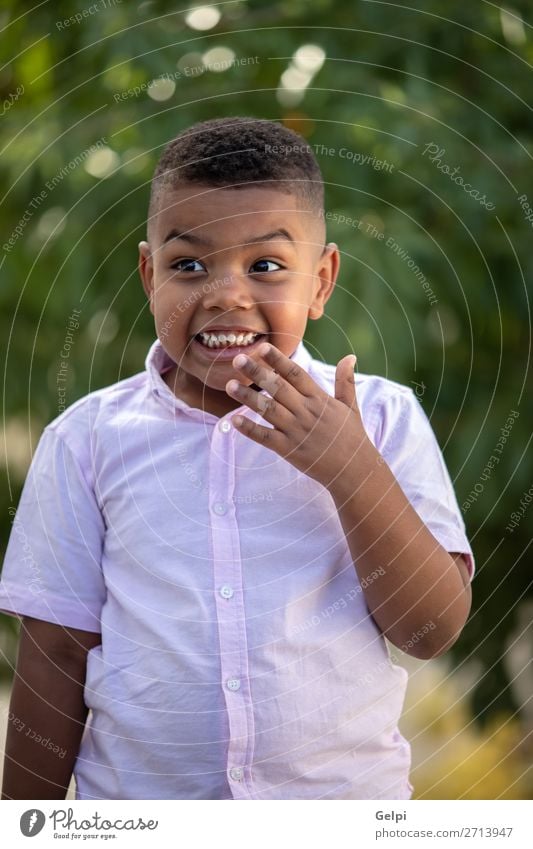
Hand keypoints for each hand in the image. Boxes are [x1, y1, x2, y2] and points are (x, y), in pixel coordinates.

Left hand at [225, 342, 368, 492]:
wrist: (354, 471)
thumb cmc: (351, 437)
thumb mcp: (350, 407)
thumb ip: (345, 381)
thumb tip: (350, 356)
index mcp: (319, 399)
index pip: (296, 374)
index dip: (278, 360)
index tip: (262, 347)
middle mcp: (306, 412)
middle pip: (278, 388)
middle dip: (257, 372)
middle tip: (238, 359)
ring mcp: (296, 431)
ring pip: (268, 410)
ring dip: (248, 398)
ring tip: (230, 385)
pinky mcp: (289, 450)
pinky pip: (265, 437)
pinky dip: (250, 429)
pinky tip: (234, 420)